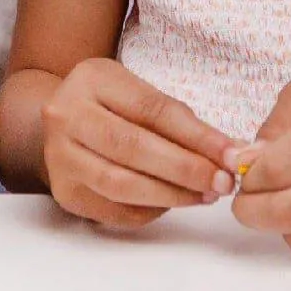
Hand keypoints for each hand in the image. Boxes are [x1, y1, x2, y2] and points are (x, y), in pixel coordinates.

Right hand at [40, 57, 233, 229]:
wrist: (60, 123)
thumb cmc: (111, 108)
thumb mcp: (138, 95)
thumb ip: (179, 121)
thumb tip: (230, 152)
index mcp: (92, 80)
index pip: (151, 109)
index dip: (196, 136)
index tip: (231, 154)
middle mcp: (67, 115)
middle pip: (132, 147)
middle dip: (185, 169)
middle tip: (222, 182)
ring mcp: (59, 155)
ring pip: (121, 184)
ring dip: (171, 195)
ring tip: (204, 195)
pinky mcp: (64, 191)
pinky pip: (114, 210)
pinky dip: (151, 211)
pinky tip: (173, 203)